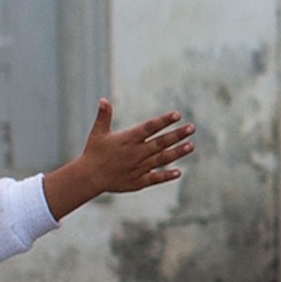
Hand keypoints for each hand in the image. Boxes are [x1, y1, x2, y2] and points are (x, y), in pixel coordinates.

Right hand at [43, 101, 194, 218]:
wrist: (88, 177)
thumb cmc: (94, 152)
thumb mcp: (98, 133)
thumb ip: (104, 116)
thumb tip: (103, 99)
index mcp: (128, 139)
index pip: (149, 127)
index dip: (163, 121)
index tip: (177, 115)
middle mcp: (135, 153)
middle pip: (160, 142)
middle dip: (177, 135)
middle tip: (191, 128)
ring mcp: (138, 168)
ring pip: (161, 159)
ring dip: (177, 153)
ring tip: (191, 146)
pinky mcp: (138, 181)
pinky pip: (155, 178)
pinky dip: (166, 176)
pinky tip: (179, 172)